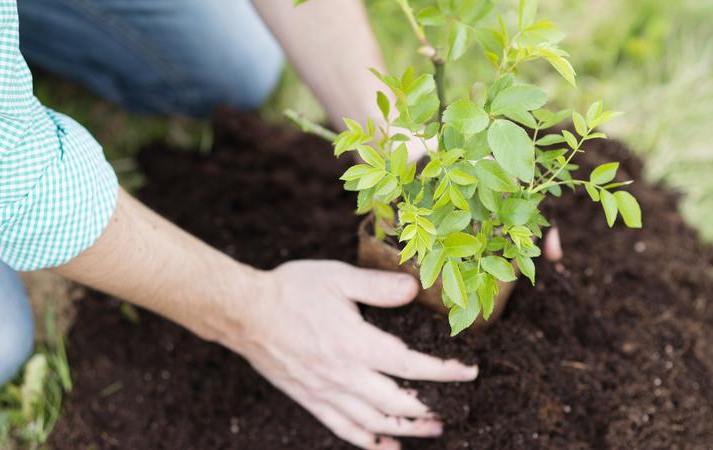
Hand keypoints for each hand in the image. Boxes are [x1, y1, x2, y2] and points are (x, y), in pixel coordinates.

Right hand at [231, 260, 478, 449]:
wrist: (244, 313)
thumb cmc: (291, 290)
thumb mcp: (337, 277)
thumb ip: (378, 286)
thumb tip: (413, 290)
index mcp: (355, 344)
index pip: (411, 365)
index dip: (445, 371)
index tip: (468, 371)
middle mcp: (344, 375)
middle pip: (397, 404)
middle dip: (430, 409)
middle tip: (453, 409)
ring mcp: (326, 392)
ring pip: (374, 423)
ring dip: (406, 430)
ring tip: (430, 430)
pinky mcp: (310, 400)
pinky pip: (343, 429)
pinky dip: (368, 442)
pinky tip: (385, 446)